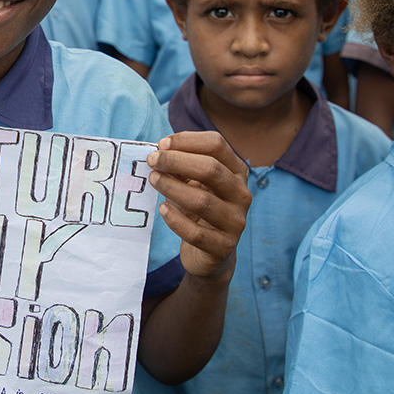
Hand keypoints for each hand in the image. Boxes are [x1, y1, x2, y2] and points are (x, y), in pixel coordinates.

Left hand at [147, 130, 250, 280]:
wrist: (210, 254)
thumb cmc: (198, 209)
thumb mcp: (193, 184)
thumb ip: (181, 167)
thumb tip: (159, 152)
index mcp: (237, 172)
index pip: (217, 145)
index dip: (187, 140)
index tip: (162, 144)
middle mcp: (242, 194)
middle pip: (211, 169)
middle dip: (176, 161)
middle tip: (152, 161)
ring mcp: (236, 222)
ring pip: (202, 201)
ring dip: (172, 187)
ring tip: (154, 180)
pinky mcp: (223, 247)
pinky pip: (196, 233)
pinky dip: (175, 219)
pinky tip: (163, 210)